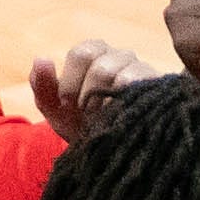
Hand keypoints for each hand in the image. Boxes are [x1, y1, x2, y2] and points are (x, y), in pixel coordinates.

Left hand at [30, 40, 159, 138]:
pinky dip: (123, 105)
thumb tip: (42, 58)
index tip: (66, 105)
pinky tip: (118, 118)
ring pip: (121, 77)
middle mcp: (120, 55)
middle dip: (87, 95)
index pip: (81, 54)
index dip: (70, 83)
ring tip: (102, 119)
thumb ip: (42, 85)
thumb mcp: (54, 107)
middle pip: (100, 66)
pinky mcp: (158, 86)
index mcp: (94, 51)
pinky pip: (140, 87)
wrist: (107, 148)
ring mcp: (141, 69)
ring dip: (105, 104)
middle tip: (85, 115)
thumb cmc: (78, 123)